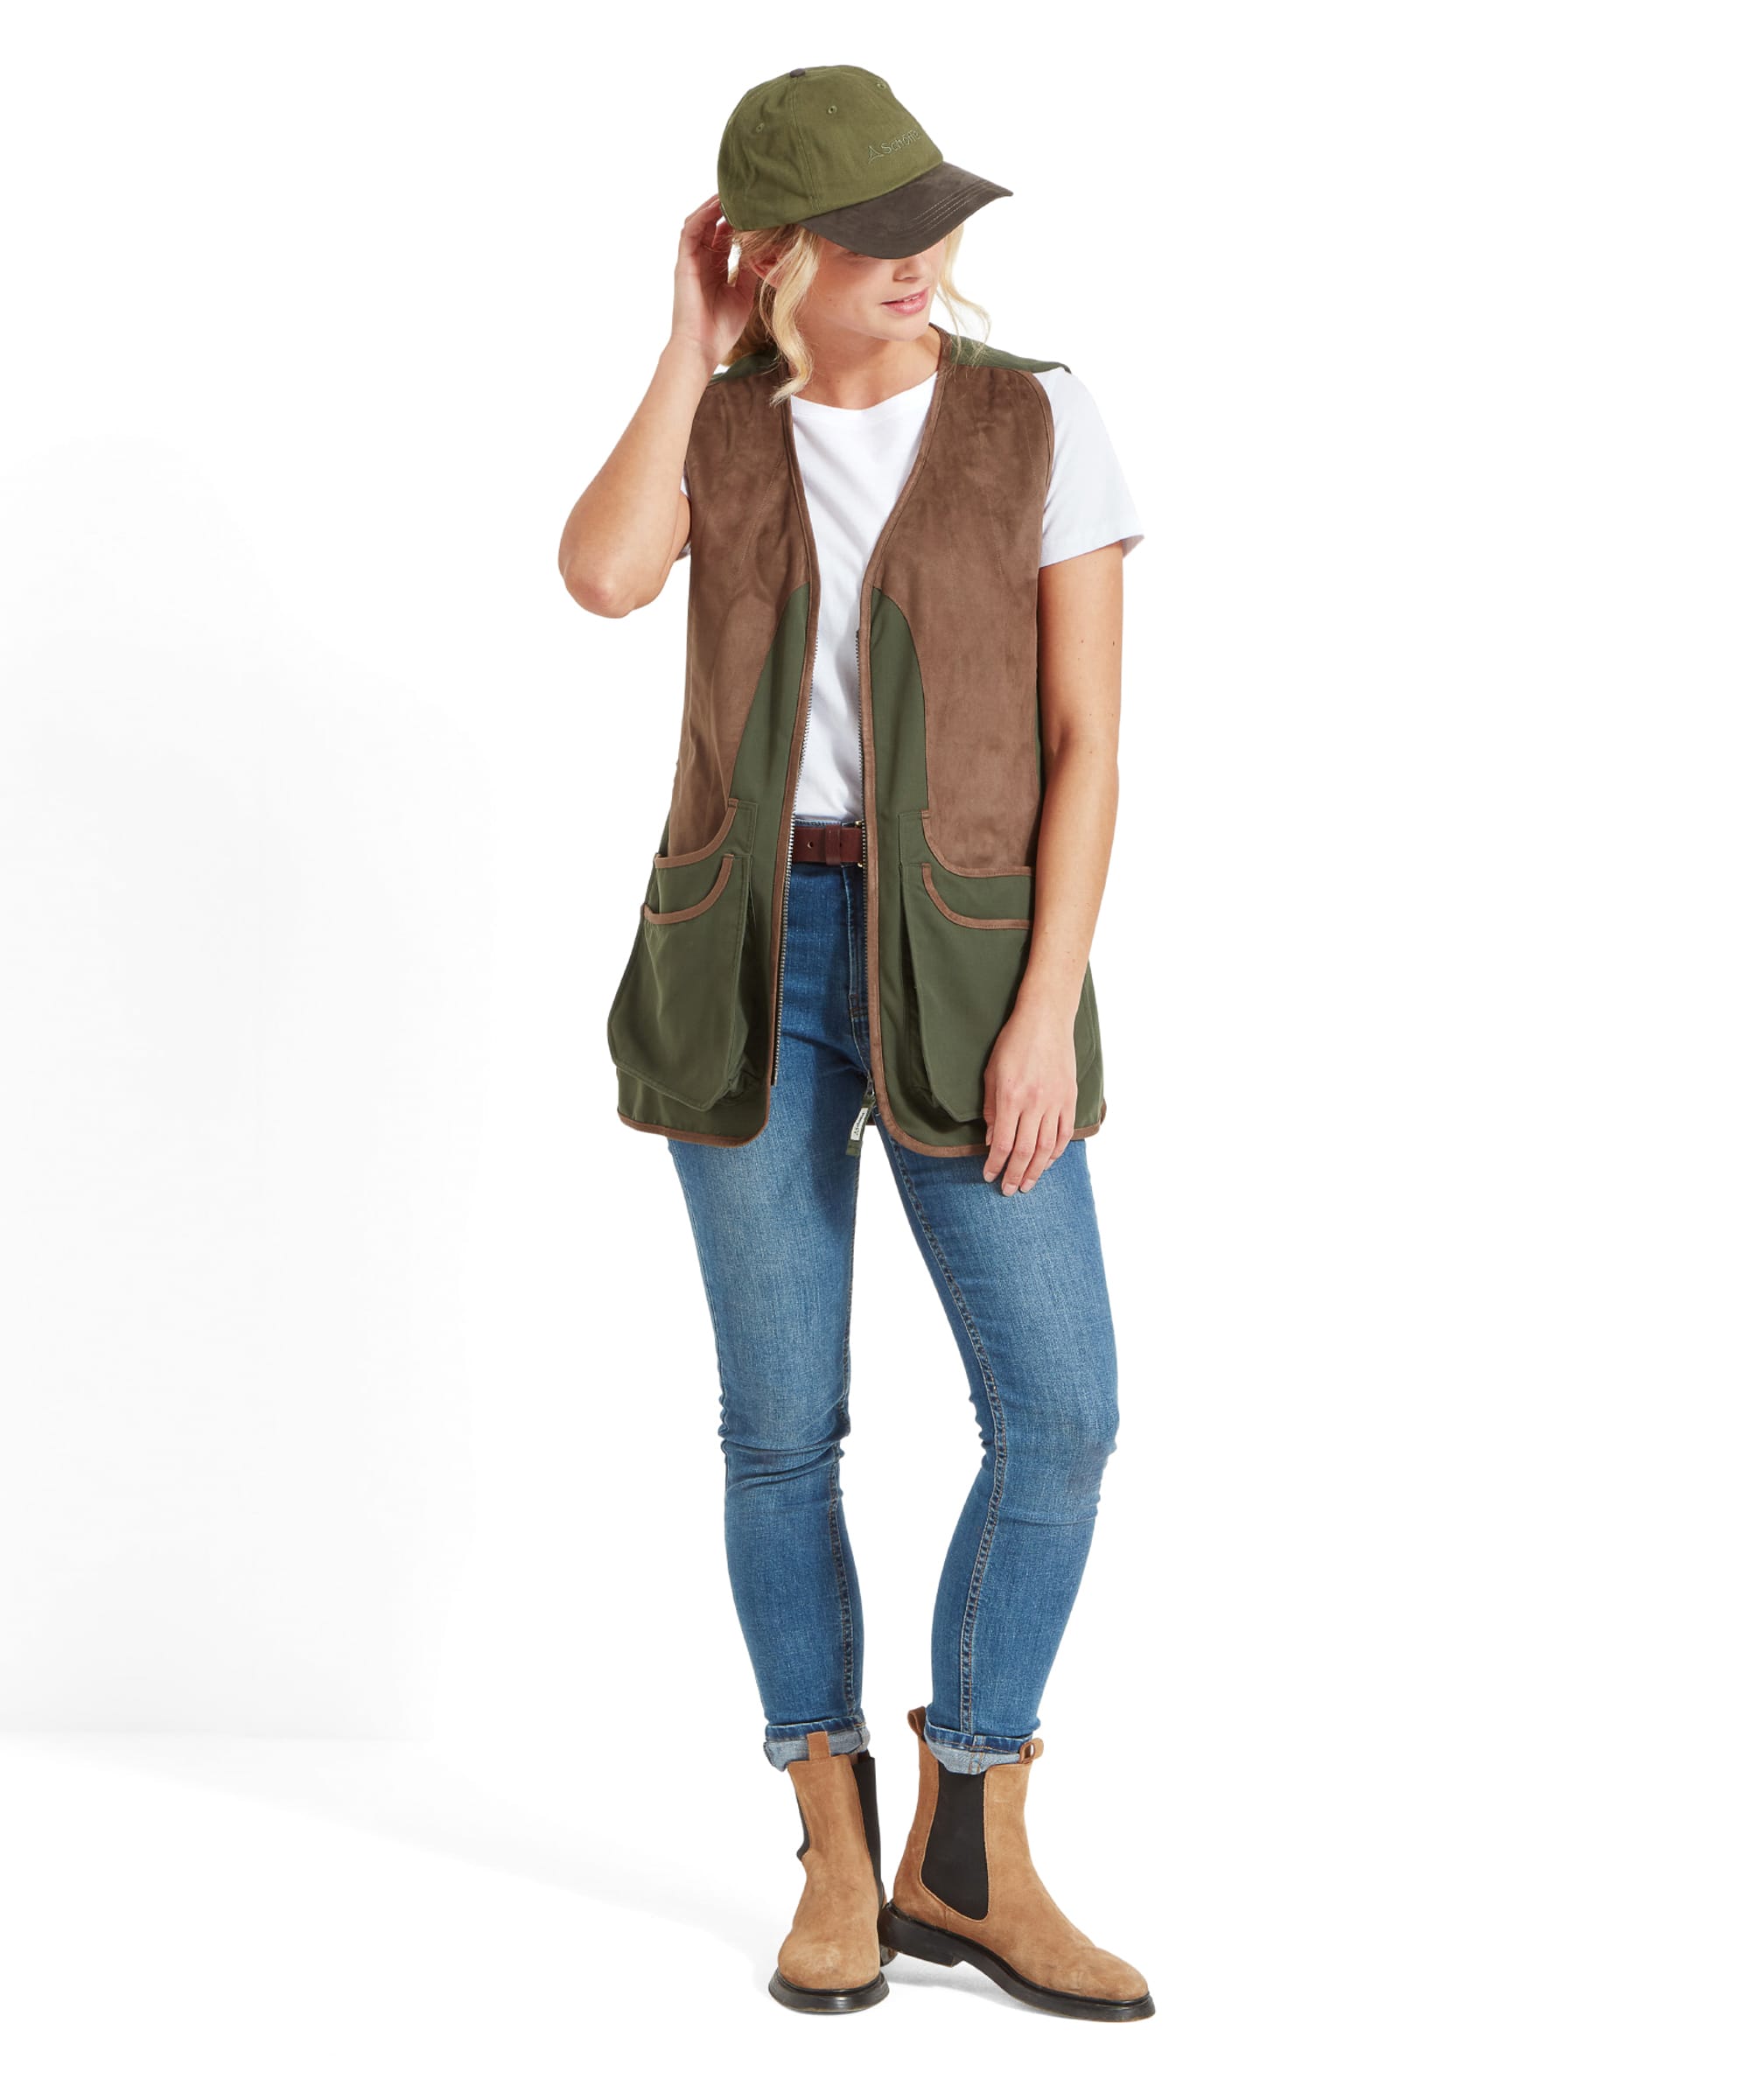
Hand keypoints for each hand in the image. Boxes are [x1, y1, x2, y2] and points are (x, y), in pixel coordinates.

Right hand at [670, 193, 755, 371]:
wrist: (702, 347)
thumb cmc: (721, 328)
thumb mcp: (743, 295)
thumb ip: (748, 271)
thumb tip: (761, 250)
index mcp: (715, 271)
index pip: (724, 238)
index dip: (737, 222)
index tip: (754, 209)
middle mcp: (702, 263)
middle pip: (711, 226)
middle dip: (725, 209)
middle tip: (743, 193)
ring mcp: (691, 261)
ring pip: (699, 224)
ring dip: (712, 207)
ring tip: (730, 192)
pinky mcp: (684, 263)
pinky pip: (690, 231)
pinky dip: (702, 216)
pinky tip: (716, 205)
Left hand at [980, 1006, 1078, 1193]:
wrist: (1045, 1020)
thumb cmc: (1013, 1043)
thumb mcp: (991, 1073)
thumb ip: (990, 1109)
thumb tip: (990, 1140)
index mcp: (1011, 1097)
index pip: (1002, 1143)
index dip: (995, 1164)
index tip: (989, 1176)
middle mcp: (1034, 1103)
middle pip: (1024, 1151)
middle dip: (1015, 1175)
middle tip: (1009, 1190)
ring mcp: (1055, 1102)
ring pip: (1047, 1147)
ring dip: (1036, 1170)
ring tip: (1028, 1185)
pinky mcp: (1069, 1098)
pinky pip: (1065, 1132)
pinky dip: (1056, 1152)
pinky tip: (1047, 1163)